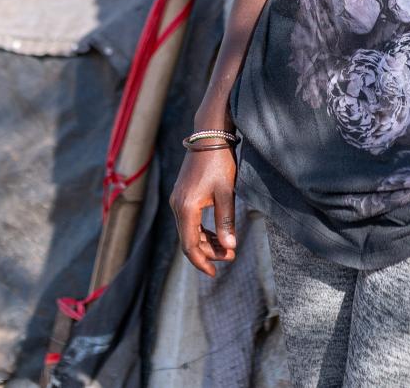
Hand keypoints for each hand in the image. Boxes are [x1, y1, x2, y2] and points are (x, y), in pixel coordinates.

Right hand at [168, 146, 237, 276]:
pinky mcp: (183, 194)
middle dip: (209, 252)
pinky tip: (217, 233)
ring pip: (189, 230)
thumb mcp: (227, 193)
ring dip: (206, 242)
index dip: (201, 261)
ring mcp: (178, 199)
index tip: (214, 273)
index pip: (189, 245)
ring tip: (227, 247)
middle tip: (231, 255)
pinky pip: (189, 220)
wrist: (209, 135)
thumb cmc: (219, 162)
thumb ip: (226, 221)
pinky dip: (202, 230)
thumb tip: (230, 247)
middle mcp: (177, 205)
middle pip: (189, 239)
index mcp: (186, 207)